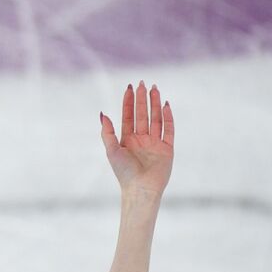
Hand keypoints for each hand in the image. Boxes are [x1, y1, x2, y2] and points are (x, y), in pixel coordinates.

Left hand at [100, 81, 172, 197]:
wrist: (141, 189)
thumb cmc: (124, 173)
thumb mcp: (112, 151)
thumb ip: (107, 133)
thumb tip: (102, 114)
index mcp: (127, 140)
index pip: (128, 117)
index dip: (128, 102)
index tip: (129, 88)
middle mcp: (141, 140)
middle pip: (142, 115)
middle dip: (142, 99)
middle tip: (142, 83)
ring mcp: (155, 143)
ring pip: (155, 119)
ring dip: (155, 104)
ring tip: (154, 89)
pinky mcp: (167, 148)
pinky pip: (168, 129)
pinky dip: (168, 117)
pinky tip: (165, 105)